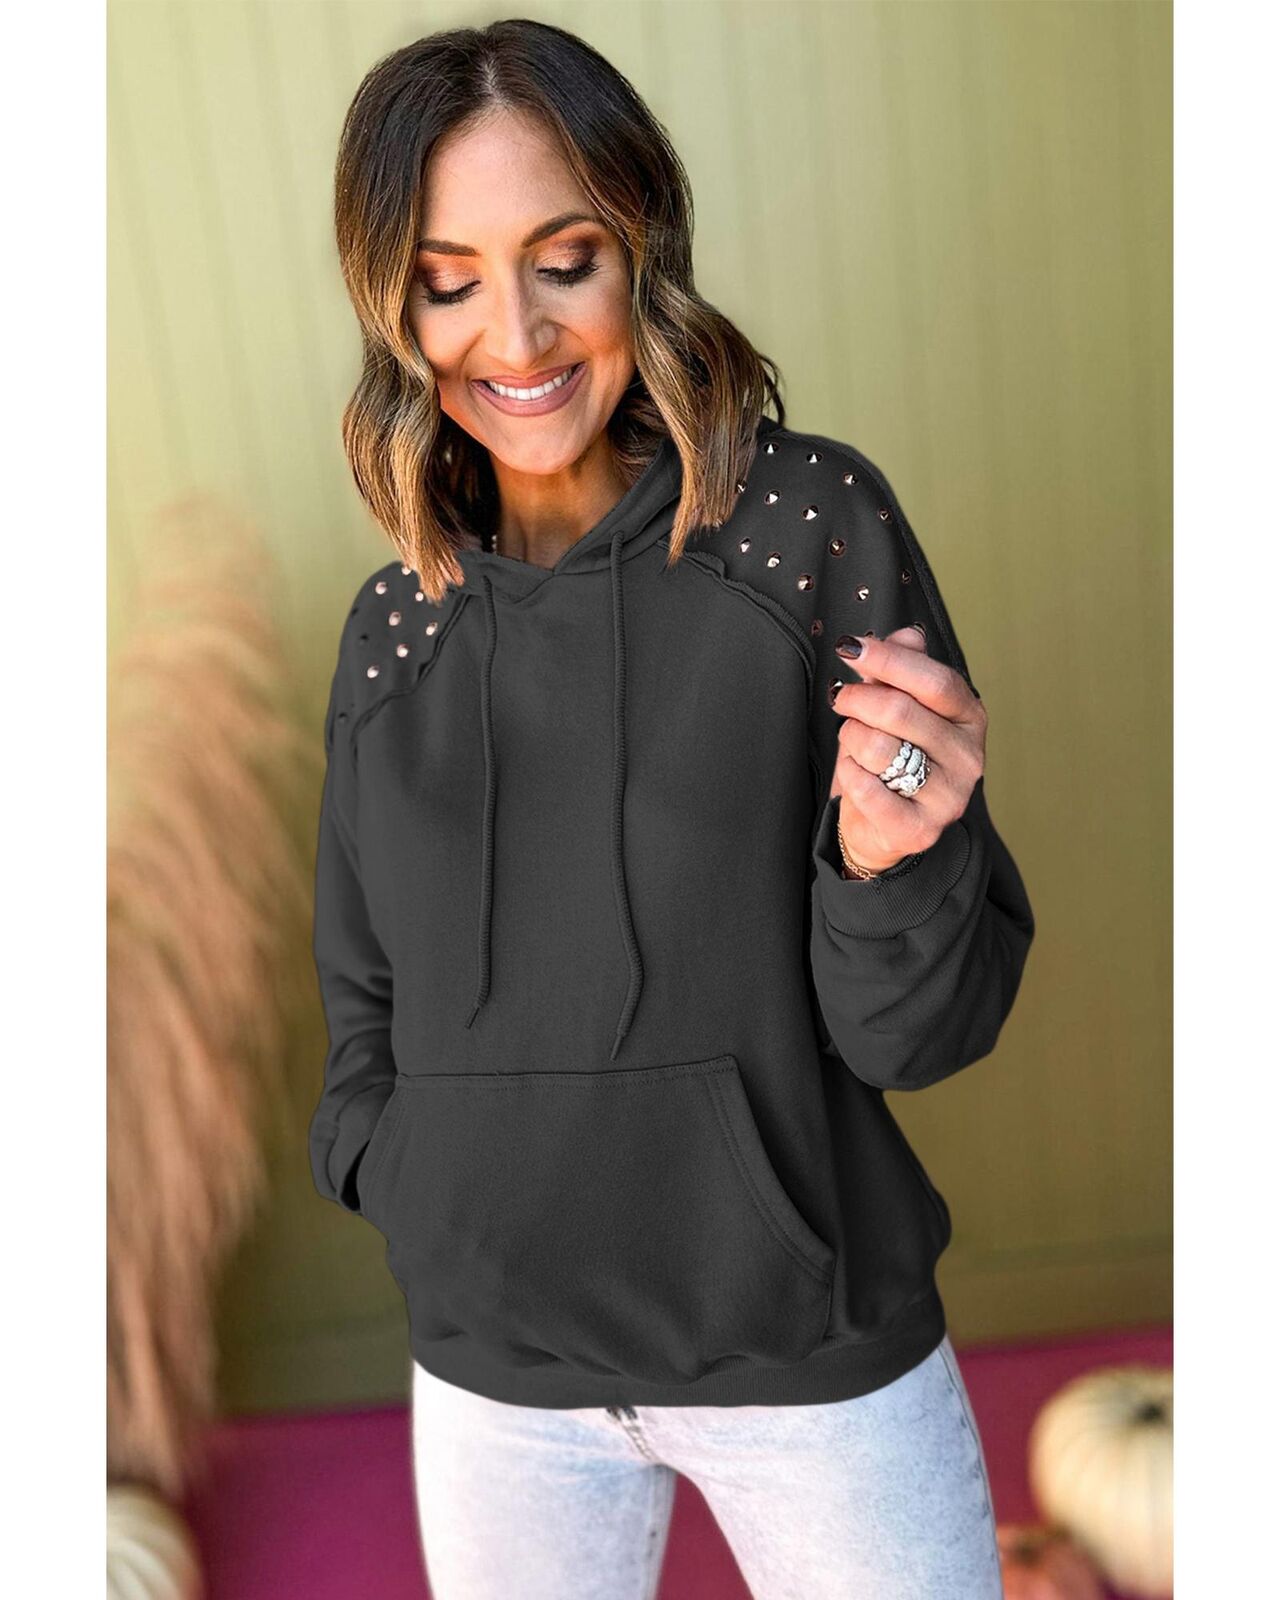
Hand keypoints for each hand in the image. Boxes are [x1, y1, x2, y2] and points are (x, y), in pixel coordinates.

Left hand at [829, 626, 986, 873]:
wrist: (883, 826)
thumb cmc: (894, 756)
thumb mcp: (899, 705)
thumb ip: (901, 669)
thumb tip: (905, 636)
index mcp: (970, 718)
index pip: (935, 681)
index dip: (888, 660)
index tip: (851, 647)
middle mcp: (968, 757)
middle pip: (901, 711)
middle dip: (857, 699)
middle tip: (841, 699)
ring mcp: (948, 796)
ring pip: (879, 748)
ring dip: (852, 739)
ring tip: (855, 744)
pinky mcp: (920, 829)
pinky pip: (866, 789)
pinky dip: (849, 775)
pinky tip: (856, 775)